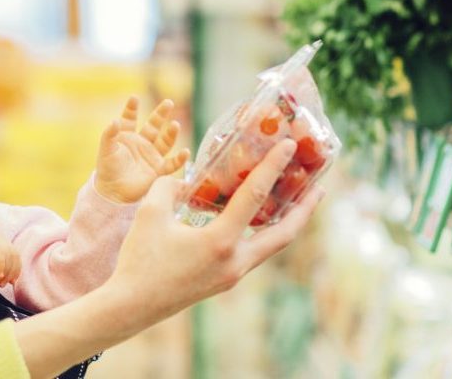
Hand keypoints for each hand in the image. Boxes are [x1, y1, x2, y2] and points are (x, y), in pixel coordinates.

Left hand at [95, 97, 189, 203]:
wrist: (112, 192)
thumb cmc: (107, 169)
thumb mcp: (106, 150)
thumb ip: (109, 134)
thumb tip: (114, 120)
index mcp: (127, 136)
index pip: (131, 118)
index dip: (132, 108)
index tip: (134, 98)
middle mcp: (142, 143)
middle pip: (154, 125)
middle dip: (161, 114)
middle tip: (168, 102)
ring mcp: (151, 155)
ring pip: (165, 141)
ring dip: (171, 134)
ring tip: (175, 125)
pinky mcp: (158, 170)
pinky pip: (172, 164)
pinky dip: (180, 159)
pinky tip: (185, 152)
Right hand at [105, 139, 324, 324]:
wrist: (132, 305)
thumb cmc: (139, 259)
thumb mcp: (150, 213)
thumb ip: (169, 186)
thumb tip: (186, 179)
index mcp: (220, 242)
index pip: (254, 197)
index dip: (272, 168)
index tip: (288, 147)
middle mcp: (234, 261)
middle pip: (283, 234)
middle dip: (304, 209)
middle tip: (319, 186)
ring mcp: (232, 275)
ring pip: (271, 246)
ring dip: (287, 223)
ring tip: (297, 202)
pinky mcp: (223, 281)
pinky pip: (252, 253)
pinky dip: (262, 234)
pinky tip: (256, 221)